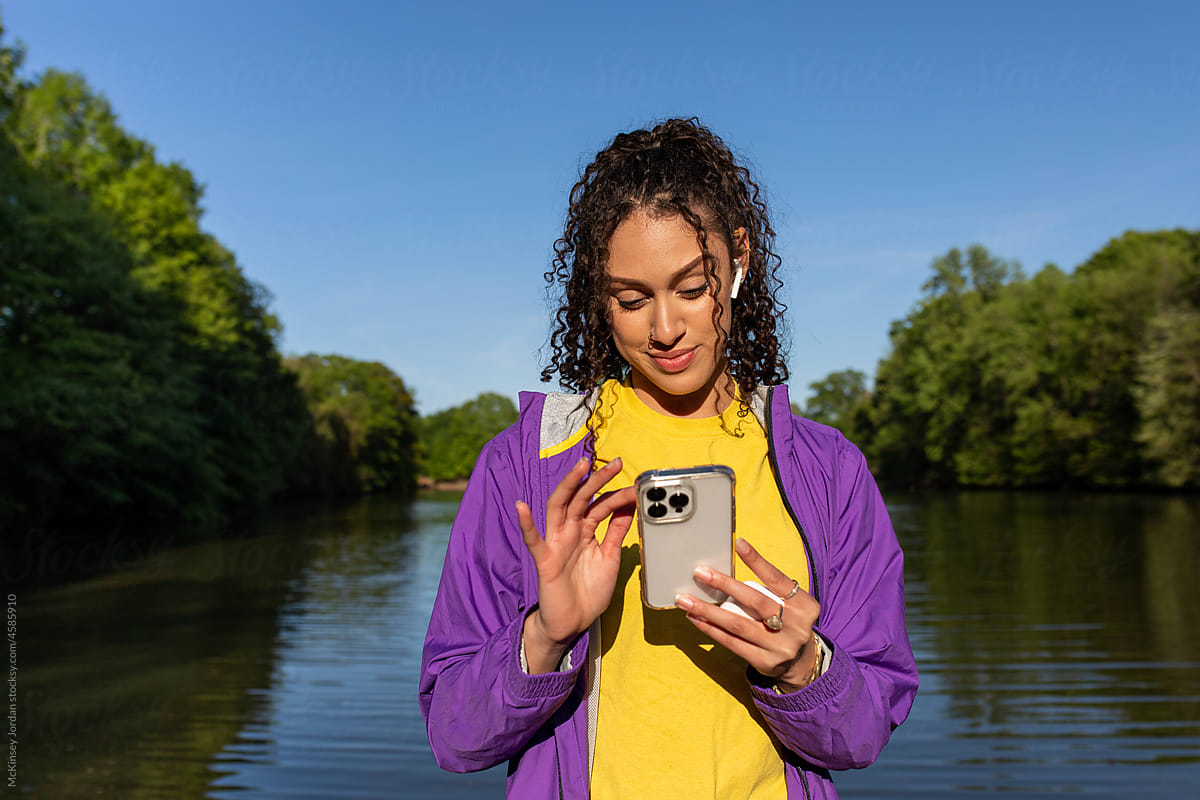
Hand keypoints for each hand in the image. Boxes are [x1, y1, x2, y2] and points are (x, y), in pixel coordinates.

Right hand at [517, 457, 635, 672]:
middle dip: (597, 480)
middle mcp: (569, 532)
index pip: (601, 506)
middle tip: (614, 463)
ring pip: (559, 508)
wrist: (573, 623)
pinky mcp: (545, 560)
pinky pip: (533, 540)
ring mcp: (556, 544)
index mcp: (585, 531)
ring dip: (569, 486)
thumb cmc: (589, 591)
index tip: (637, 487)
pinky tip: (521, 507)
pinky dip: (526, 524)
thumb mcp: (609, 558)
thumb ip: (616, 533)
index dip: (618, 495)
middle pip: (582, 498)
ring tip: (580, 467)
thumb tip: (629, 507)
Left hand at [675, 538, 821, 691]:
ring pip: (738, 624)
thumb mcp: (789, 603)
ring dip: (708, 610)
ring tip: (686, 599)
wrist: (800, 660)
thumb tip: (725, 572)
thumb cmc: (787, 621)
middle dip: (725, 585)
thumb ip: (767, 589)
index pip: (777, 579)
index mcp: (804, 605)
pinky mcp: (765, 661)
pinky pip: (731, 642)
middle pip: (755, 601)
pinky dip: (710, 628)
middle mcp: (795, 626)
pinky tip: (695, 618)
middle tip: (700, 573)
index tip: (739, 544)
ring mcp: (780, 646)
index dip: (758, 561)